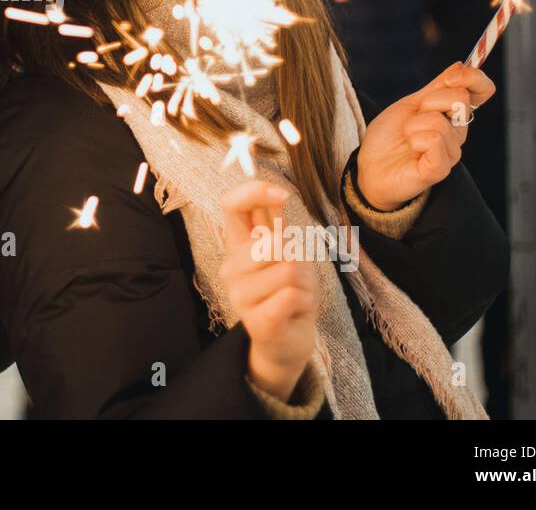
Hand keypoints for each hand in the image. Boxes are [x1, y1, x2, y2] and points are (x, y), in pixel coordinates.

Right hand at [217, 180, 318, 401]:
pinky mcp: (256, 321)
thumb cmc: (288, 293)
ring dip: (305, 284)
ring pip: (287, 269)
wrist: (287, 343)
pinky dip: (305, 302)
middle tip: (296, 278)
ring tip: (295, 296)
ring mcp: (240, 295)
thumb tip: (275, 193)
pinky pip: (290, 295)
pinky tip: (295, 312)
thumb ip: (277, 226)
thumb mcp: (288, 253)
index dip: (254, 192)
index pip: (231, 205)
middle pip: (274, 242)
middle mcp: (231, 267)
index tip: (281, 195)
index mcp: (237, 246)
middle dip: (298, 258)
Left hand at [357, 62, 495, 209]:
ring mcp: (451, 152)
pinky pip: (435, 141)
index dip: (472, 77)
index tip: (450, 77)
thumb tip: (462, 64)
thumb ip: (437, 87)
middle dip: (429, 101)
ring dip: (414, 125)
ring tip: (407, 138)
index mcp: (454, 115)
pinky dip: (416, 140)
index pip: (483, 90)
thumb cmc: (390, 137)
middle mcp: (458, 133)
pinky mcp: (439, 169)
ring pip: (440, 121)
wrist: (369, 168)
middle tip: (413, 119)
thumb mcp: (411, 104)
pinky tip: (411, 149)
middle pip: (460, 98)